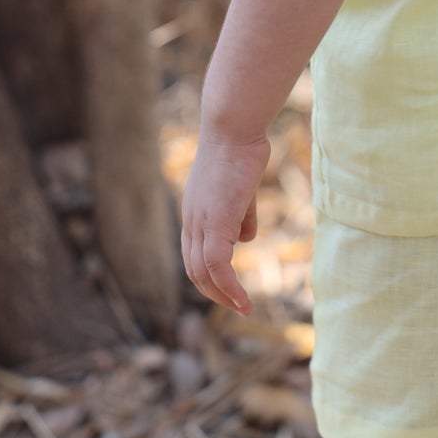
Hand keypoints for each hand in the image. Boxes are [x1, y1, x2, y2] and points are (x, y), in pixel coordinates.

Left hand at [180, 128, 271, 315]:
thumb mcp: (241, 190)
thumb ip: (241, 215)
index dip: (211, 276)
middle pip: (195, 270)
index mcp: (195, 213)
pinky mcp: (216, 223)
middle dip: (216, 294)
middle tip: (238, 307)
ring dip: (223, 296)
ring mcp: (201, 223)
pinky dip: (229, 287)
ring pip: (203, 273)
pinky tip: (244, 299)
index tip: (231, 290)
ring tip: (243, 308)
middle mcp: (191, 221)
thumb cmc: (241, 151)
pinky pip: (218, 265)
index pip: (195, 255)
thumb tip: (246, 239)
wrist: (234, 129)